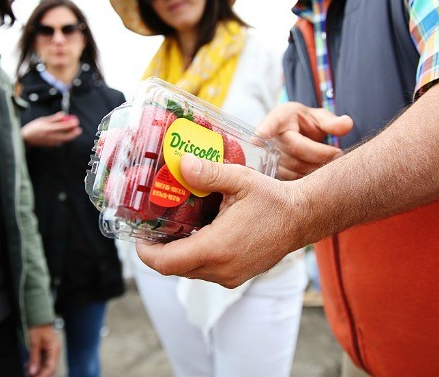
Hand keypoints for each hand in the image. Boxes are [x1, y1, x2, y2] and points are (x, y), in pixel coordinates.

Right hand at [21, 112, 81, 147]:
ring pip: (64, 140)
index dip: (70, 124)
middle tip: (79, 129)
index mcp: (48, 128)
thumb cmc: (34, 127)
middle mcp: (51, 136)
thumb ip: (54, 118)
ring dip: (70, 136)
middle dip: (73, 133)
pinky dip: (65, 138)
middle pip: (65, 136)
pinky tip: (66, 135)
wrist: (26, 138)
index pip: (62, 127)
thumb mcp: (43, 120)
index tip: (76, 121)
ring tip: (75, 131)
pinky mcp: (51, 145)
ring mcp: (51, 142)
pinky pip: (60, 142)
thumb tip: (63, 114)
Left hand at [26, 323, 60, 376]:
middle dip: (39, 374)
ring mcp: (51, 350)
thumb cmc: (36, 325)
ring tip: (27, 373)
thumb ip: (34, 357)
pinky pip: (43, 360)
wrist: (37, 315)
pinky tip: (28, 366)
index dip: (42, 375)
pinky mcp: (46, 349)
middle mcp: (54, 351)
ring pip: (45, 365)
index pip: (50, 367)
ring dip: (37, 370)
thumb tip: (32, 372)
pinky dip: (36, 364)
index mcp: (54, 348)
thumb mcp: (34, 342)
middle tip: (29, 376)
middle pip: (49, 368)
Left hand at [134, 153, 302, 287]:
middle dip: (157, 250)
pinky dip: (192, 255)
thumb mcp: (239, 179)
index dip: (146, 252)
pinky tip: (191, 230)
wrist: (302, 218)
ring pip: (190, 270)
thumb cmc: (272, 199)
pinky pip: (205, 269)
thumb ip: (208, 173)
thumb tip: (182, 164)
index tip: (136, 236)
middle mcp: (222, 269)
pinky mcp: (238, 274)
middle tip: (149, 224)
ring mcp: (231, 275)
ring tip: (167, 225)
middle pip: (175, 268)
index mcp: (217, 249)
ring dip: (175, 252)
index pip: (167, 263)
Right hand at [256, 102, 353, 179]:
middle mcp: (270, 136)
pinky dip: (307, 182)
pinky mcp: (272, 172)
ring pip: (293, 168)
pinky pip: (290, 181)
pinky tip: (317, 174)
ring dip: (315, 169)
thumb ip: (332, 122)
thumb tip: (347, 124)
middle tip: (338, 153)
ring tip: (329, 164)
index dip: (265, 129)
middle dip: (320, 154)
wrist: (296, 137)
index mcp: (280, 117)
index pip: (272, 122)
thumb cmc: (307, 124)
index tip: (259, 136)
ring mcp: (268, 156)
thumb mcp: (318, 117)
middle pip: (295, 150)